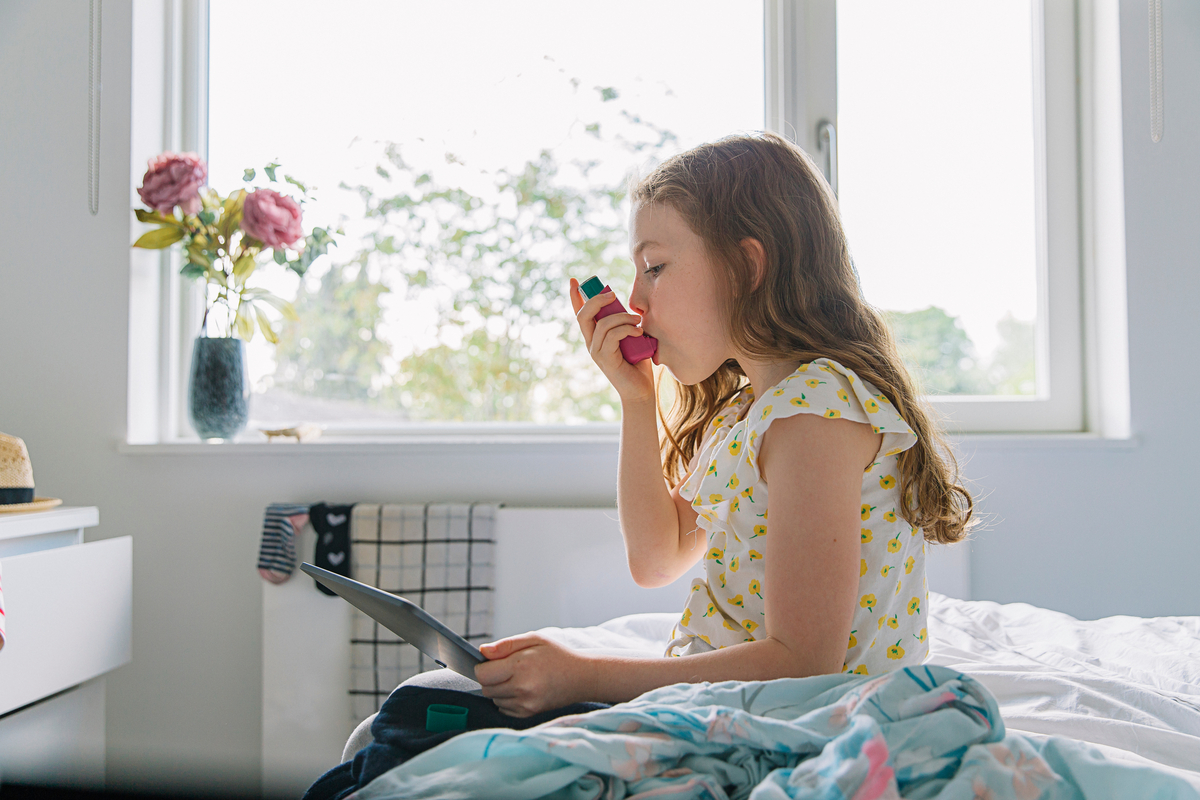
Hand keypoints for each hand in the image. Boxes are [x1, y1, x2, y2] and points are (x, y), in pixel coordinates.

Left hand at [474, 633, 595, 717]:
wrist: (582, 677)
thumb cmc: (557, 655)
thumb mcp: (533, 639)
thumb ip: (505, 645)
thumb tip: (482, 652)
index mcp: (521, 666)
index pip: (483, 674)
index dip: (481, 668)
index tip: (489, 663)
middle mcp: (522, 688)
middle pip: (486, 688)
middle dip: (490, 678)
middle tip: (505, 669)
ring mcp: (526, 704)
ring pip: (494, 700)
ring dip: (498, 689)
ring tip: (516, 678)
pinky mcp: (529, 714)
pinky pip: (504, 709)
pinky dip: (507, 700)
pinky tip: (521, 689)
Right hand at [569, 277, 654, 404]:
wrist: (641, 390)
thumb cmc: (638, 364)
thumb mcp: (632, 338)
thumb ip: (626, 324)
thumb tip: (634, 308)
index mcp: (595, 336)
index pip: (580, 314)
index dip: (575, 297)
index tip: (573, 280)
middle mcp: (591, 343)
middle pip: (583, 315)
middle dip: (596, 300)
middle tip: (613, 294)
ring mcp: (596, 351)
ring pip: (602, 324)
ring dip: (622, 317)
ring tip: (638, 321)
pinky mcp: (605, 359)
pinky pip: (612, 336)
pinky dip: (626, 329)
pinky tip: (638, 331)